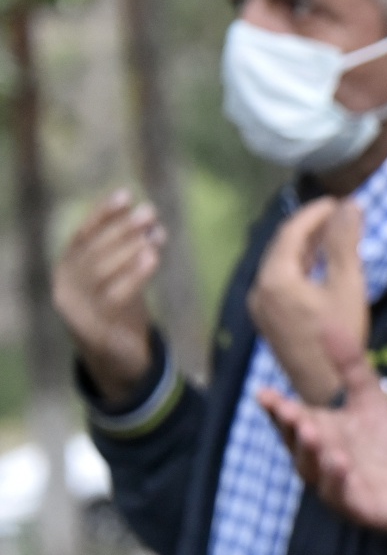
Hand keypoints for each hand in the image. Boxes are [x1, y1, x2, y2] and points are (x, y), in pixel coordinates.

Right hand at [52, 189, 164, 401]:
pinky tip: (153, 256)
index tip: (126, 194)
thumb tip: (147, 215)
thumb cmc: (120, 308)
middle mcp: (64, 289)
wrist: (118, 360)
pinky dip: (134, 274)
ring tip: (155, 232)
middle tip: (149, 211)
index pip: (82, 236)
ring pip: (100, 272)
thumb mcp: (122, 275)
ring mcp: (75, 311)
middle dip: (121, 228)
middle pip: (92, 252)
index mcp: (67, 271)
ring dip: (129, 247)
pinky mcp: (94, 330)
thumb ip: (129, 249)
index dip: (102, 215)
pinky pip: (114, 297)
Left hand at [248, 198, 367, 404]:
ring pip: (281, 265)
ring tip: (334, 236)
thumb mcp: (347, 285)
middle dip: (311, 228)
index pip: (290, 232)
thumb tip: (350, 205)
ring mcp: (261, 307)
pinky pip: (281, 282)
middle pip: (282, 247)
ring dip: (306, 248)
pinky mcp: (269, 321)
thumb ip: (345, 242)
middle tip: (340, 216)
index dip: (315, 213)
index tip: (339, 201)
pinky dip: (301, 267)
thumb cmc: (339, 336)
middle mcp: (259, 289)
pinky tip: (320, 266)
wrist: (325, 388)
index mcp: (275, 278)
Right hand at [259, 327, 386, 554]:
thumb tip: (329, 324)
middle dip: (290, 426)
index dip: (276, 407)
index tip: (263, 392)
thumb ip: (351, 366)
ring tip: (312, 431)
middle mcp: (319, 458)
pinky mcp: (354, 505)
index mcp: (320, 432)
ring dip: (310, 451)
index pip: (291, 418)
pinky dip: (337, 479)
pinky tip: (340, 462)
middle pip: (296, 442)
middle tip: (287, 409)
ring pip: (312, 469)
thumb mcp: (371, 399)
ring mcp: (333, 484)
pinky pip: (339, 493)